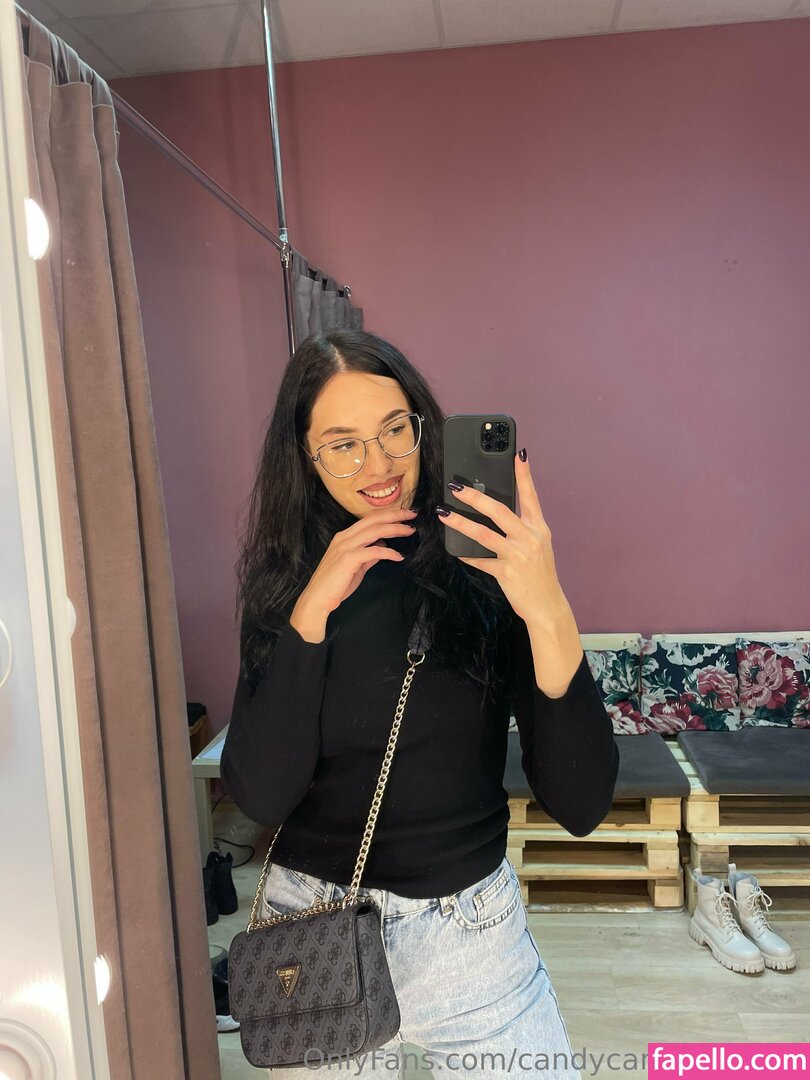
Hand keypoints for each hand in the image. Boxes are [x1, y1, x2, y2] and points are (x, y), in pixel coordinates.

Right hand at [297, 506, 416, 620]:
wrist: (318, 598)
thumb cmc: (335, 584)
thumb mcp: (356, 566)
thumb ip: (369, 555)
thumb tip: (383, 546)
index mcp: (345, 536)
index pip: (370, 519)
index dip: (389, 514)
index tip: (405, 515)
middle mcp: (344, 537)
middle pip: (374, 519)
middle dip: (395, 515)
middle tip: (412, 515)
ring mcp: (345, 547)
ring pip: (375, 531)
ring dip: (395, 529)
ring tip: (410, 531)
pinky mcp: (349, 559)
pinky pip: (374, 551)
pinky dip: (388, 552)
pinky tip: (398, 556)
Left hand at [437, 450, 567, 626]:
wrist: (547, 605)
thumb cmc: (540, 574)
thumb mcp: (537, 546)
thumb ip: (521, 529)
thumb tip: (495, 513)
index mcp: (538, 528)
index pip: (531, 496)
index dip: (524, 475)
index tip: (518, 455)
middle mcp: (529, 538)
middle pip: (499, 511)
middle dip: (476, 496)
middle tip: (457, 487)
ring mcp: (517, 555)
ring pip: (484, 534)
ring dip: (461, 522)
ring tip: (444, 513)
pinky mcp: (506, 572)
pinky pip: (480, 560)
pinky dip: (467, 555)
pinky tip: (457, 551)